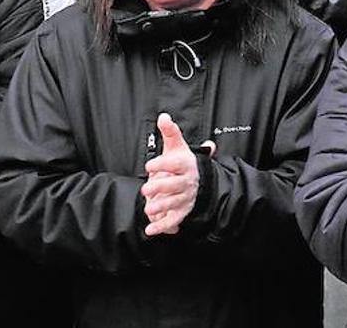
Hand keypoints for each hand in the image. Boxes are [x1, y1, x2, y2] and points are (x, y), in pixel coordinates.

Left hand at [142, 113, 199, 236]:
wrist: (200, 181)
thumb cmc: (184, 162)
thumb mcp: (177, 146)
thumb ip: (170, 132)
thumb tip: (163, 117)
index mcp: (185, 165)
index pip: (175, 164)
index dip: (163, 164)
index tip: (149, 165)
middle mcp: (187, 182)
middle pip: (174, 186)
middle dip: (161, 188)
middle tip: (146, 189)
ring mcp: (185, 197)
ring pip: (174, 203)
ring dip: (161, 207)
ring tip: (148, 208)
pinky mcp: (182, 211)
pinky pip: (174, 220)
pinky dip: (163, 226)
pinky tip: (150, 230)